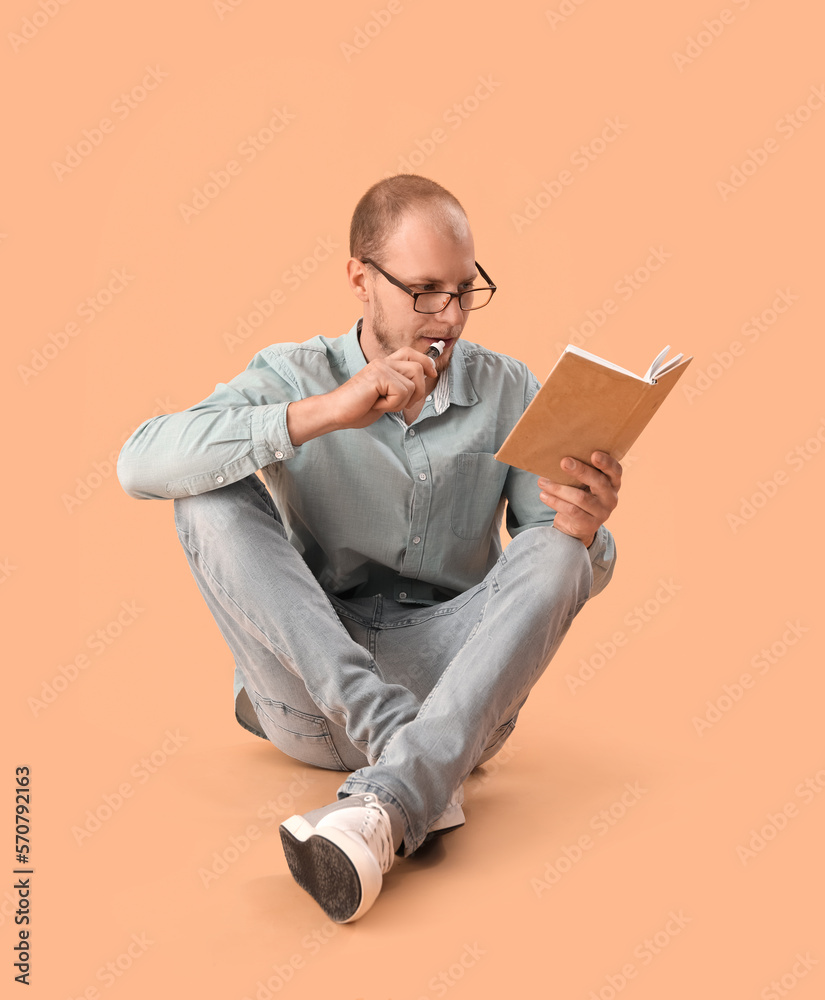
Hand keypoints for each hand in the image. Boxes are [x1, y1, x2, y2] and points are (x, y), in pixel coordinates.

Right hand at [286, 348, 437, 444]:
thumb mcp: (385, 396)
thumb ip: (400, 388)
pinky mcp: (378, 375)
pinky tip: (377, 404)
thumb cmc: (358, 408)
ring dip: (402, 401)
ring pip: (412, 383)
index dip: (426, 361)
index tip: (433, 373)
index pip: (411, 353)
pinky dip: (393, 404)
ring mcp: (380, 367)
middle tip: (400, 404)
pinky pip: (401, 391)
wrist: (336, 412)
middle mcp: (383, 362)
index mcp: (384, 364)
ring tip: (384, 404)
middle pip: (418, 369)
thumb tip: (422, 384)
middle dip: (417, 391)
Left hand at [537, 451, 621, 546]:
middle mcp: (611, 497)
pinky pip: (571, 511)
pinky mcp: (589, 524)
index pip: (615, 471)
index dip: (606, 462)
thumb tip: (559, 458)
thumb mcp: (583, 483)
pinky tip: (543, 495)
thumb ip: (579, 472)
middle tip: (564, 462)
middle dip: (580, 471)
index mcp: (612, 483)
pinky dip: (555, 501)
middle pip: (598, 482)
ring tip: (542, 482)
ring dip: (559, 488)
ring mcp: (602, 513)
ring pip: (580, 497)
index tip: (594, 454)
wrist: (576, 525)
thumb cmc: (579, 495)